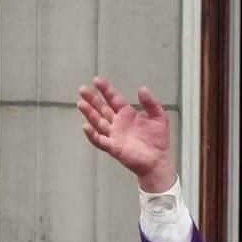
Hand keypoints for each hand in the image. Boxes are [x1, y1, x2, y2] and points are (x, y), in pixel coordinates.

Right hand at [77, 76, 175, 191]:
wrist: (159, 160)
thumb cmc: (158, 140)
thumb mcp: (159, 118)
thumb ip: (151, 103)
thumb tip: (142, 88)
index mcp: (127, 114)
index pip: (113, 99)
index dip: (106, 90)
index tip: (97, 80)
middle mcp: (118, 123)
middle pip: (102, 109)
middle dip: (92, 99)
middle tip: (83, 89)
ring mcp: (114, 135)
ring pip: (98, 122)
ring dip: (89, 113)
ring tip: (81, 103)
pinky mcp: (113, 147)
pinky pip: (100, 140)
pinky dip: (92, 134)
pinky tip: (86, 126)